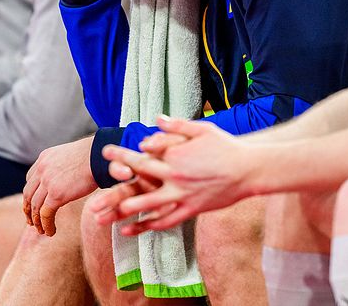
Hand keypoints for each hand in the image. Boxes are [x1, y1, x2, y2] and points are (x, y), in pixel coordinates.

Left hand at [23, 136, 97, 236]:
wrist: (100, 156)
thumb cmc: (95, 156)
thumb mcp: (72, 156)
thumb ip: (64, 166)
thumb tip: (69, 177)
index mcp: (45, 158)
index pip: (31, 179)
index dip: (31, 193)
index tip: (34, 203)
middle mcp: (42, 169)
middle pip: (28, 194)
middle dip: (28, 209)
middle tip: (31, 221)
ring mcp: (47, 182)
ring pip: (35, 206)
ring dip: (37, 221)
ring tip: (42, 230)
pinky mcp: (56, 194)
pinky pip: (45, 214)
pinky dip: (46, 225)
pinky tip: (50, 232)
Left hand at [89, 118, 260, 233]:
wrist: (248, 170)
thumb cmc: (226, 147)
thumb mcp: (202, 129)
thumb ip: (176, 126)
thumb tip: (156, 119)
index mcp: (176, 154)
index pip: (145, 152)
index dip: (125, 152)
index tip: (109, 151)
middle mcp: (174, 175)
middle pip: (140, 173)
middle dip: (118, 171)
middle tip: (99, 173)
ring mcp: (181, 195)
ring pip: (147, 203)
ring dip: (124, 206)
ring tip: (105, 211)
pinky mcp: (190, 209)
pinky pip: (164, 220)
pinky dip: (146, 226)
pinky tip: (130, 229)